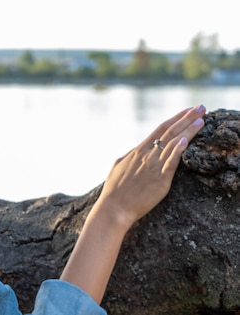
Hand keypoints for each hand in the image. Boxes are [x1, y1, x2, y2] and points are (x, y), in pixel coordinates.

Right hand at [60, 105, 205, 302]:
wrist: (114, 208)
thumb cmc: (114, 191)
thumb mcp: (118, 167)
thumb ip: (129, 157)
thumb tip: (134, 151)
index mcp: (138, 151)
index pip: (160, 130)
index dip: (175, 118)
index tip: (187, 110)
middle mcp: (147, 155)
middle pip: (170, 132)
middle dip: (187, 118)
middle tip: (201, 107)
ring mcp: (153, 167)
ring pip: (173, 144)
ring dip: (189, 131)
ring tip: (202, 119)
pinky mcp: (159, 180)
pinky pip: (171, 162)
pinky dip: (178, 150)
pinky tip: (186, 141)